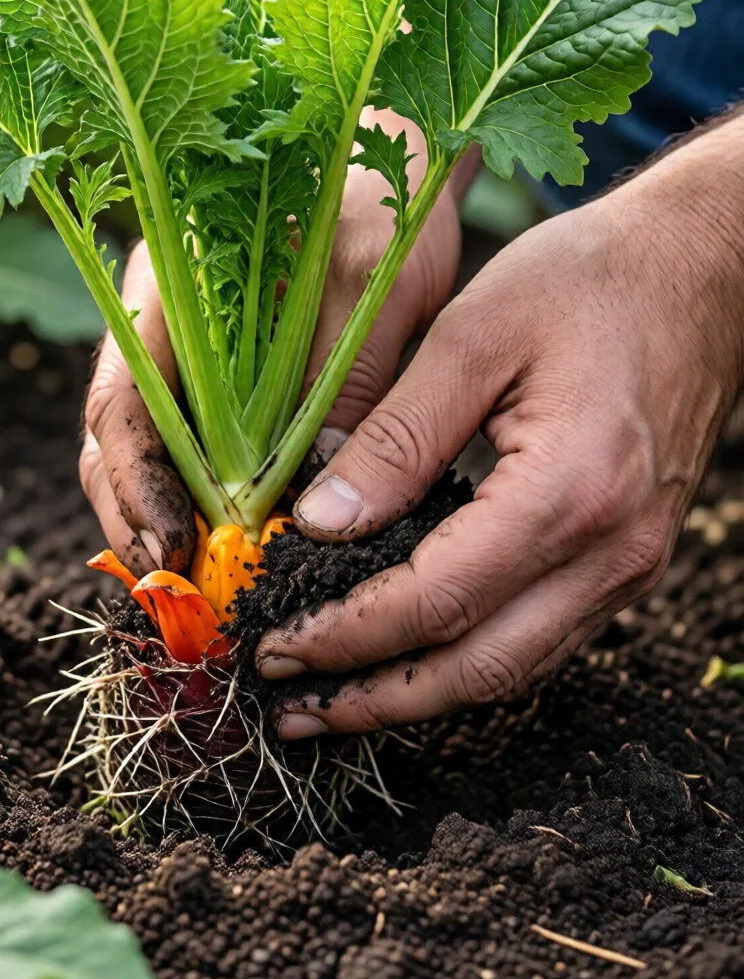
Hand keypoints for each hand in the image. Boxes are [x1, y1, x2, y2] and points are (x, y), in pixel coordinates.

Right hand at [80, 114, 465, 575]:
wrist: (388, 127)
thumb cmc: (378, 181)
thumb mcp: (373, 269)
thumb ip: (341, 370)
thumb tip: (315, 489)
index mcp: (168, 286)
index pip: (119, 403)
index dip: (133, 487)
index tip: (169, 551)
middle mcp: (160, 320)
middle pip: (116, 440)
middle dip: (136, 521)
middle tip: (181, 594)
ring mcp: (188, 344)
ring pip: (151, 449)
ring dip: (166, 518)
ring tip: (206, 586)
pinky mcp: (227, 366)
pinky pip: (197, 440)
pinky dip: (207, 494)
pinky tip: (241, 539)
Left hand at [257, 121, 743, 737]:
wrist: (704, 271)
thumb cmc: (593, 281)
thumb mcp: (475, 333)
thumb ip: (397, 436)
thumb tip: (320, 524)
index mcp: (571, 489)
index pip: (439, 601)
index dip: (350, 635)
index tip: (277, 644)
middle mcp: (612, 549)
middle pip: (480, 668)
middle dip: (375, 698)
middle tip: (290, 707)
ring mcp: (629, 563)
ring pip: (514, 668)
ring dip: (419, 696)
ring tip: (333, 700)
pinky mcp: (627, 557)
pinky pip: (543, 638)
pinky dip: (468, 661)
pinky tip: (411, 656)